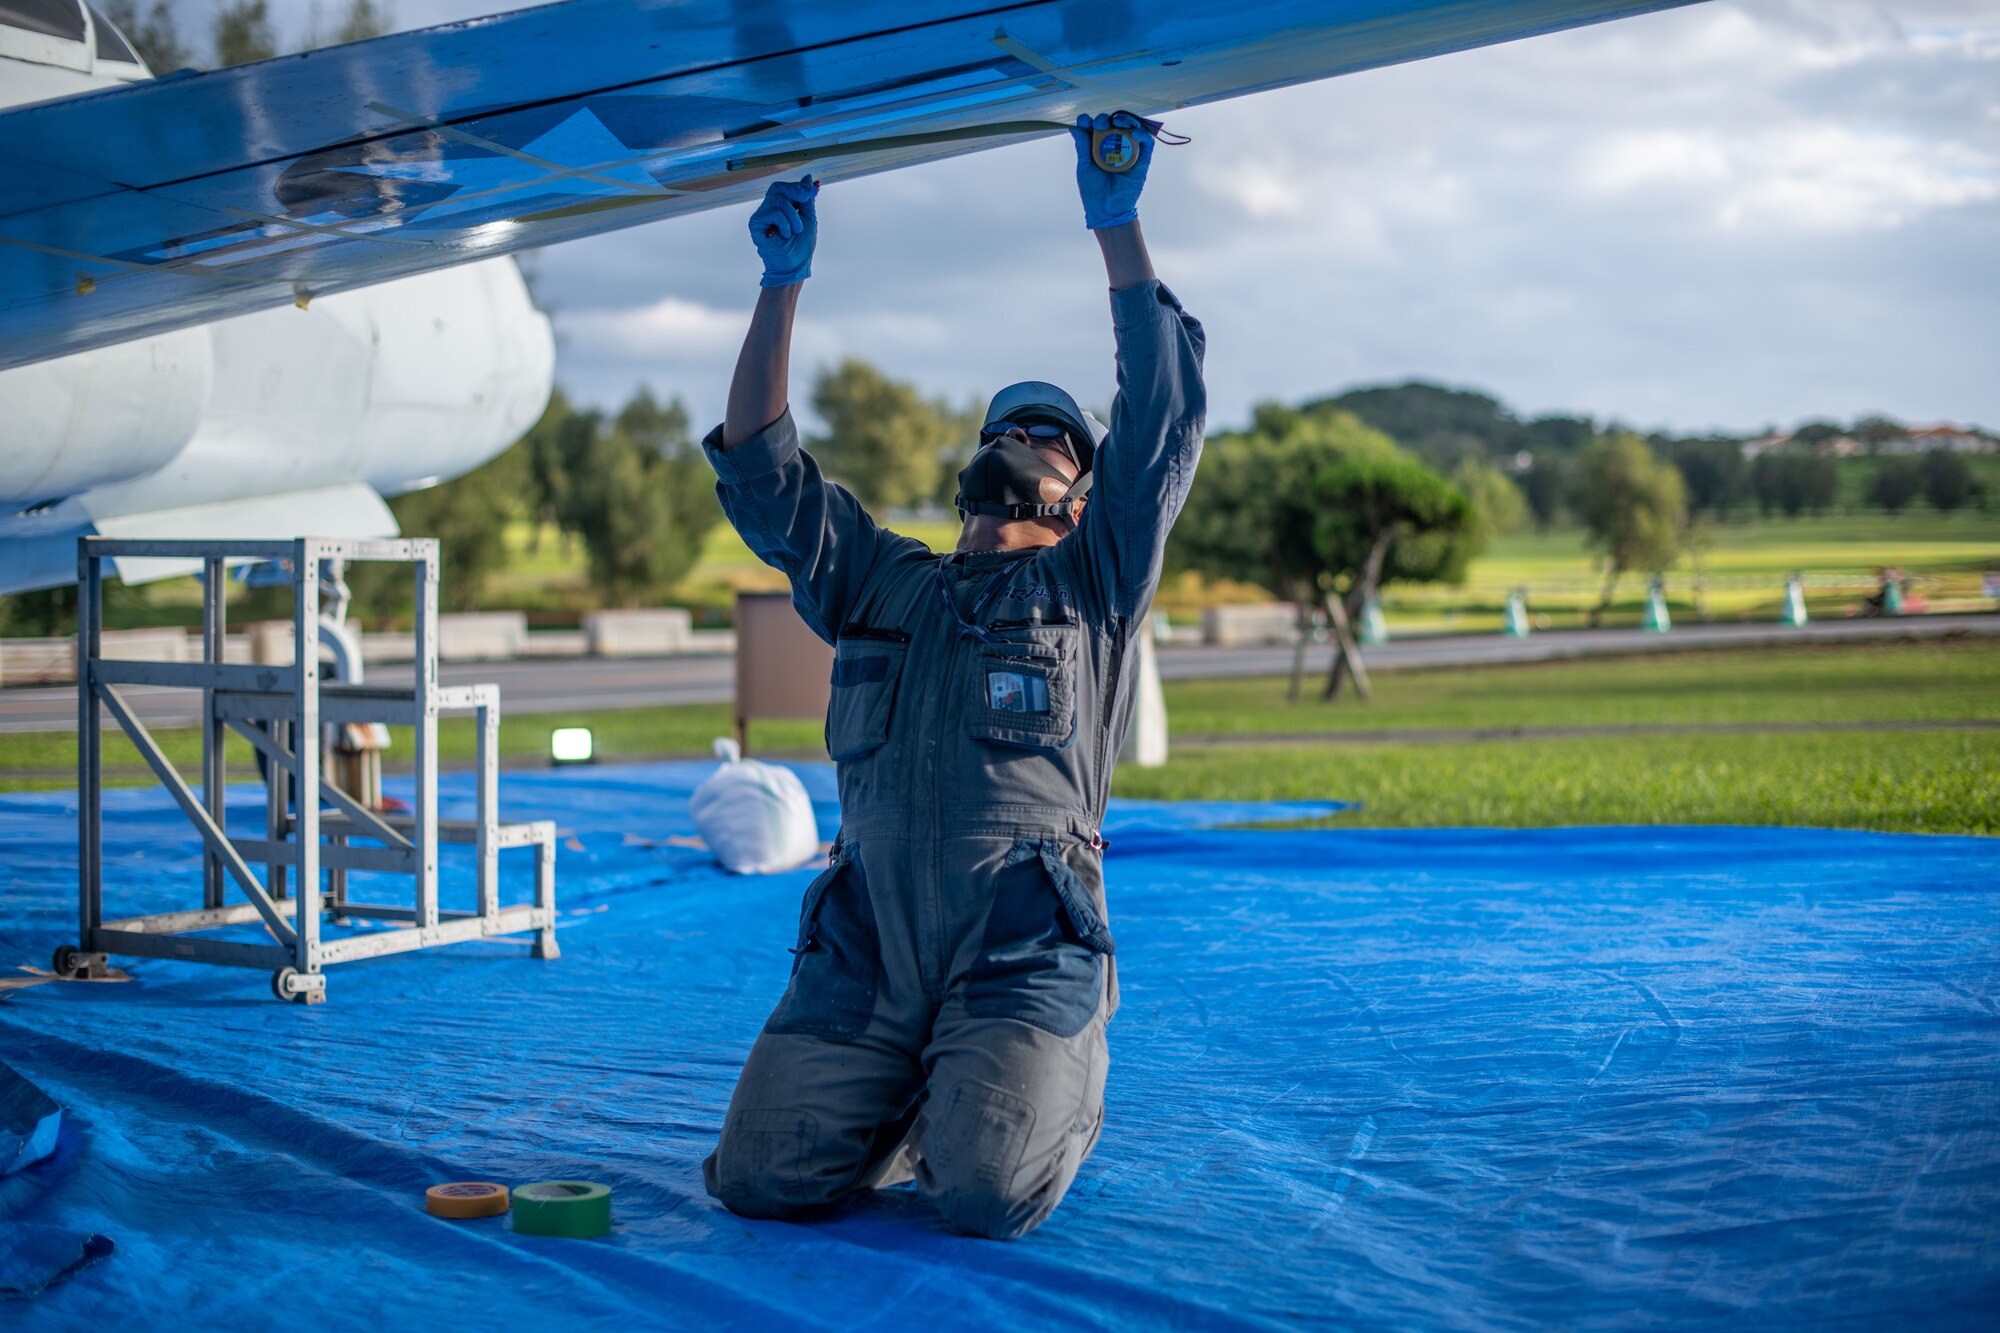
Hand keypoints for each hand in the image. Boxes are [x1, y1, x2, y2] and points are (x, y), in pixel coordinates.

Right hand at [749, 175, 816, 287]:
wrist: (794, 266)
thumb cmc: (801, 247)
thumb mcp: (808, 218)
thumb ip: (806, 198)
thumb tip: (808, 178)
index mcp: (782, 208)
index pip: (787, 188)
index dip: (800, 187)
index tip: (813, 191)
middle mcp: (770, 209)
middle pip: (778, 187)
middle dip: (795, 191)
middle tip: (805, 198)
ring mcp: (762, 216)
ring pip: (778, 200)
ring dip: (793, 215)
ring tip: (796, 230)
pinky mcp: (755, 223)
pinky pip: (773, 212)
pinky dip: (785, 223)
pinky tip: (785, 235)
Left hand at [1071, 112, 1152, 229]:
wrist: (1107, 210)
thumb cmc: (1093, 191)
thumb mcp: (1084, 167)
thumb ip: (1082, 146)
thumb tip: (1076, 127)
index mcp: (1099, 148)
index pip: (1096, 129)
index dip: (1090, 121)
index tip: (1084, 121)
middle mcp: (1114, 147)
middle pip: (1113, 125)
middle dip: (1106, 120)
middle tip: (1100, 124)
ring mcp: (1129, 152)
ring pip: (1131, 128)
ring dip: (1126, 121)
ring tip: (1118, 122)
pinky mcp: (1142, 159)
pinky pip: (1146, 142)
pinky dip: (1143, 134)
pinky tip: (1135, 133)